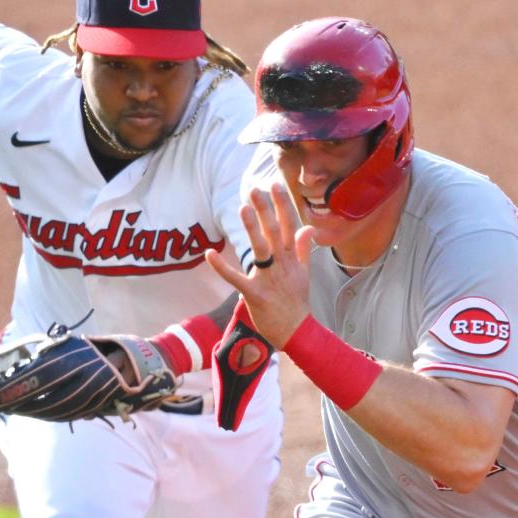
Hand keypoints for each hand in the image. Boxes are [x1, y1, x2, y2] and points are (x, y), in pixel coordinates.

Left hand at [205, 183, 314, 348]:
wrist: (297, 333)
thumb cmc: (297, 303)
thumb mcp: (305, 274)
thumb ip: (303, 250)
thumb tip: (307, 228)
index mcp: (292, 260)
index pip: (289, 226)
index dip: (282, 205)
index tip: (276, 185)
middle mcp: (282, 266)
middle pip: (274, 232)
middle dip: (265, 209)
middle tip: (255, 189)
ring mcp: (269, 280)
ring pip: (261, 249)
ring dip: (252, 228)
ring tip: (243, 207)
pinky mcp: (255, 295)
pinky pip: (236, 279)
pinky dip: (222, 268)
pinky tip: (210, 254)